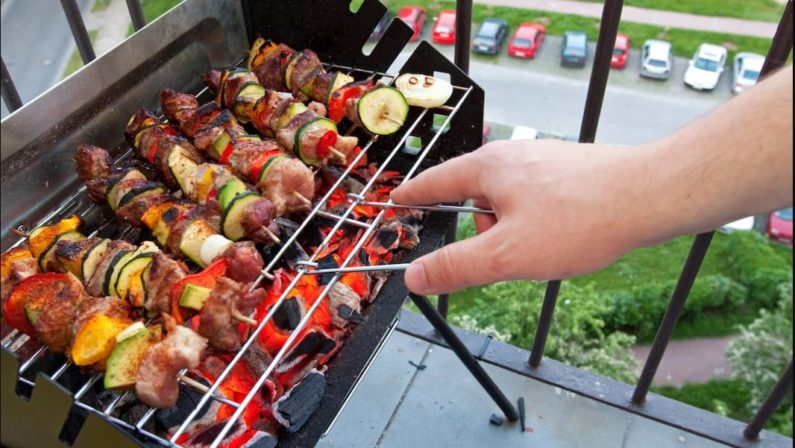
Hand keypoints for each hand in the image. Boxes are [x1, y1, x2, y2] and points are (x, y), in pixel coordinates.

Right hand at [391, 139, 651, 294]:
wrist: (649, 196)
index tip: (396, 200)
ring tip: (546, 248)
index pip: (434, 182)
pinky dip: (537, 223)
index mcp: (487, 168)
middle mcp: (511, 156)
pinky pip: (535, 200)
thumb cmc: (577, 221)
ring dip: (514, 231)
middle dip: (483, 233)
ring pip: (508, 203)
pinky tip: (564, 236)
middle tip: (506, 258)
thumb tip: (414, 277)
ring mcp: (541, 160)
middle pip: (474, 197)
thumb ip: (456, 267)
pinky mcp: (567, 170)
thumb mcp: (507, 255)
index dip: (413, 196)